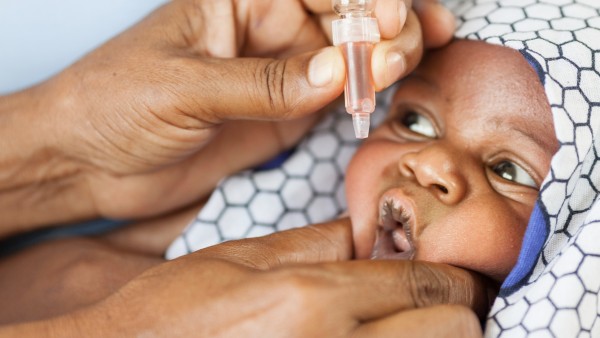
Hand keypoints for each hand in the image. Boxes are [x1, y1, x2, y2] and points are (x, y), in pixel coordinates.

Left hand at [8, 0, 454, 225]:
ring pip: (350, 54)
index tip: (385, 22)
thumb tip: (335, 74)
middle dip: (383, 25)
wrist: (90, 162)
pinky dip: (368, 93)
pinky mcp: (284, 115)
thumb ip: (263, 83)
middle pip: (343, 14)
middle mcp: (265, 29)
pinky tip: (394, 87)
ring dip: (387, 54)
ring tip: (411, 62)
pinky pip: (337, 99)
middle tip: (401, 52)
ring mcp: (280, 73)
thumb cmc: (114, 103)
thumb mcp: (184, 87)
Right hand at [57, 220, 486, 336]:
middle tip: (432, 303)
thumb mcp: (235, 260)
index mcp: (309, 299)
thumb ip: (312, 242)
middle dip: (454, 311)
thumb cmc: (168, 315)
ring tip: (402, 324)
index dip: (452, 275)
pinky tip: (371, 337)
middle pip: (450, 329)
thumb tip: (367, 232)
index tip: (454, 273)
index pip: (421, 282)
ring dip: (433, 337)